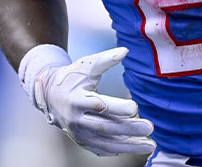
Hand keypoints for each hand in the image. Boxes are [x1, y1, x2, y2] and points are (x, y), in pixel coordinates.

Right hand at [19, 45, 155, 155]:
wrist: (51, 96)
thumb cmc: (72, 78)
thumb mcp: (85, 66)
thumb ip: (105, 60)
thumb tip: (125, 50)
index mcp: (77, 100)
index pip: (98, 106)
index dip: (116, 107)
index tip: (135, 107)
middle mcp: (76, 120)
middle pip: (104, 127)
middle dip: (128, 129)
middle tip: (149, 127)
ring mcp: (79, 134)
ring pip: (105, 143)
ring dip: (128, 146)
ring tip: (149, 145)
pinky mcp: (82, 141)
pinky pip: (102, 149)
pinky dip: (119, 150)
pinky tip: (137, 147)